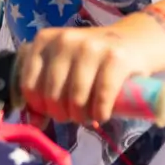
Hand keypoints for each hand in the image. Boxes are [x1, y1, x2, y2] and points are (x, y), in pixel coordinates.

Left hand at [19, 17, 164, 126]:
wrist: (134, 41)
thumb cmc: (92, 60)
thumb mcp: (65, 67)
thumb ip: (45, 91)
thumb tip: (34, 124)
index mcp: (45, 40)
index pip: (30, 85)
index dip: (41, 107)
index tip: (54, 111)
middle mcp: (65, 40)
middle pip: (53, 95)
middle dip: (63, 114)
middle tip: (75, 116)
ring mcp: (91, 47)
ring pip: (76, 98)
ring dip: (82, 117)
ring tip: (89, 116)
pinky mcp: (116, 58)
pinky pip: (101, 97)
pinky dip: (101, 112)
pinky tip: (103, 115)